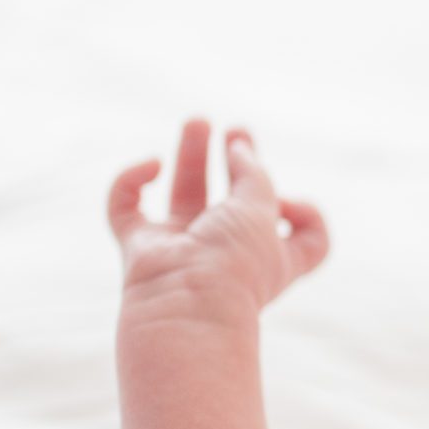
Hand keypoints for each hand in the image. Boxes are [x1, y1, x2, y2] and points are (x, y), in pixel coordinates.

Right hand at [107, 118, 329, 311]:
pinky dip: (131, 180)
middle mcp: (226, 252)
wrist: (185, 307)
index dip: (303, 211)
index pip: (300, 236)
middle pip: (233, 201)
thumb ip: (254, 173)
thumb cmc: (235, 265)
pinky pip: (125, 207)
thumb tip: (239, 147)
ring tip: (198, 121)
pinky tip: (152, 165)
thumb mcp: (262, 208)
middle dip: (235, 161)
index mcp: (269, 255)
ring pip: (185, 194)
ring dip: (191, 155)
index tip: (289, 201)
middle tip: (235, 131)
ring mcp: (181, 249)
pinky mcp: (138, 247)